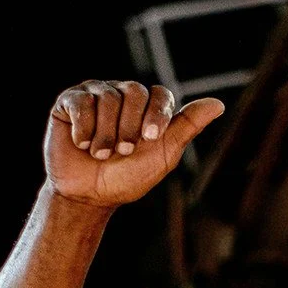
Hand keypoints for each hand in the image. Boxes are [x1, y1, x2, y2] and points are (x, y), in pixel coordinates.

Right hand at [45, 80, 224, 207]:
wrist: (89, 195)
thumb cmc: (127, 177)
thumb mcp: (163, 154)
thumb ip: (188, 127)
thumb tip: (217, 104)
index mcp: (148, 106)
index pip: (160, 95)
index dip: (157, 114)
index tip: (151, 138)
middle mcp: (123, 95)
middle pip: (134, 92)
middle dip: (130, 126)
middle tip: (123, 152)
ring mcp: (96, 95)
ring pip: (107, 97)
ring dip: (106, 133)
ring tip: (100, 154)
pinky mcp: (70, 101)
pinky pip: (81, 102)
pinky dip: (84, 128)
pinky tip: (82, 144)